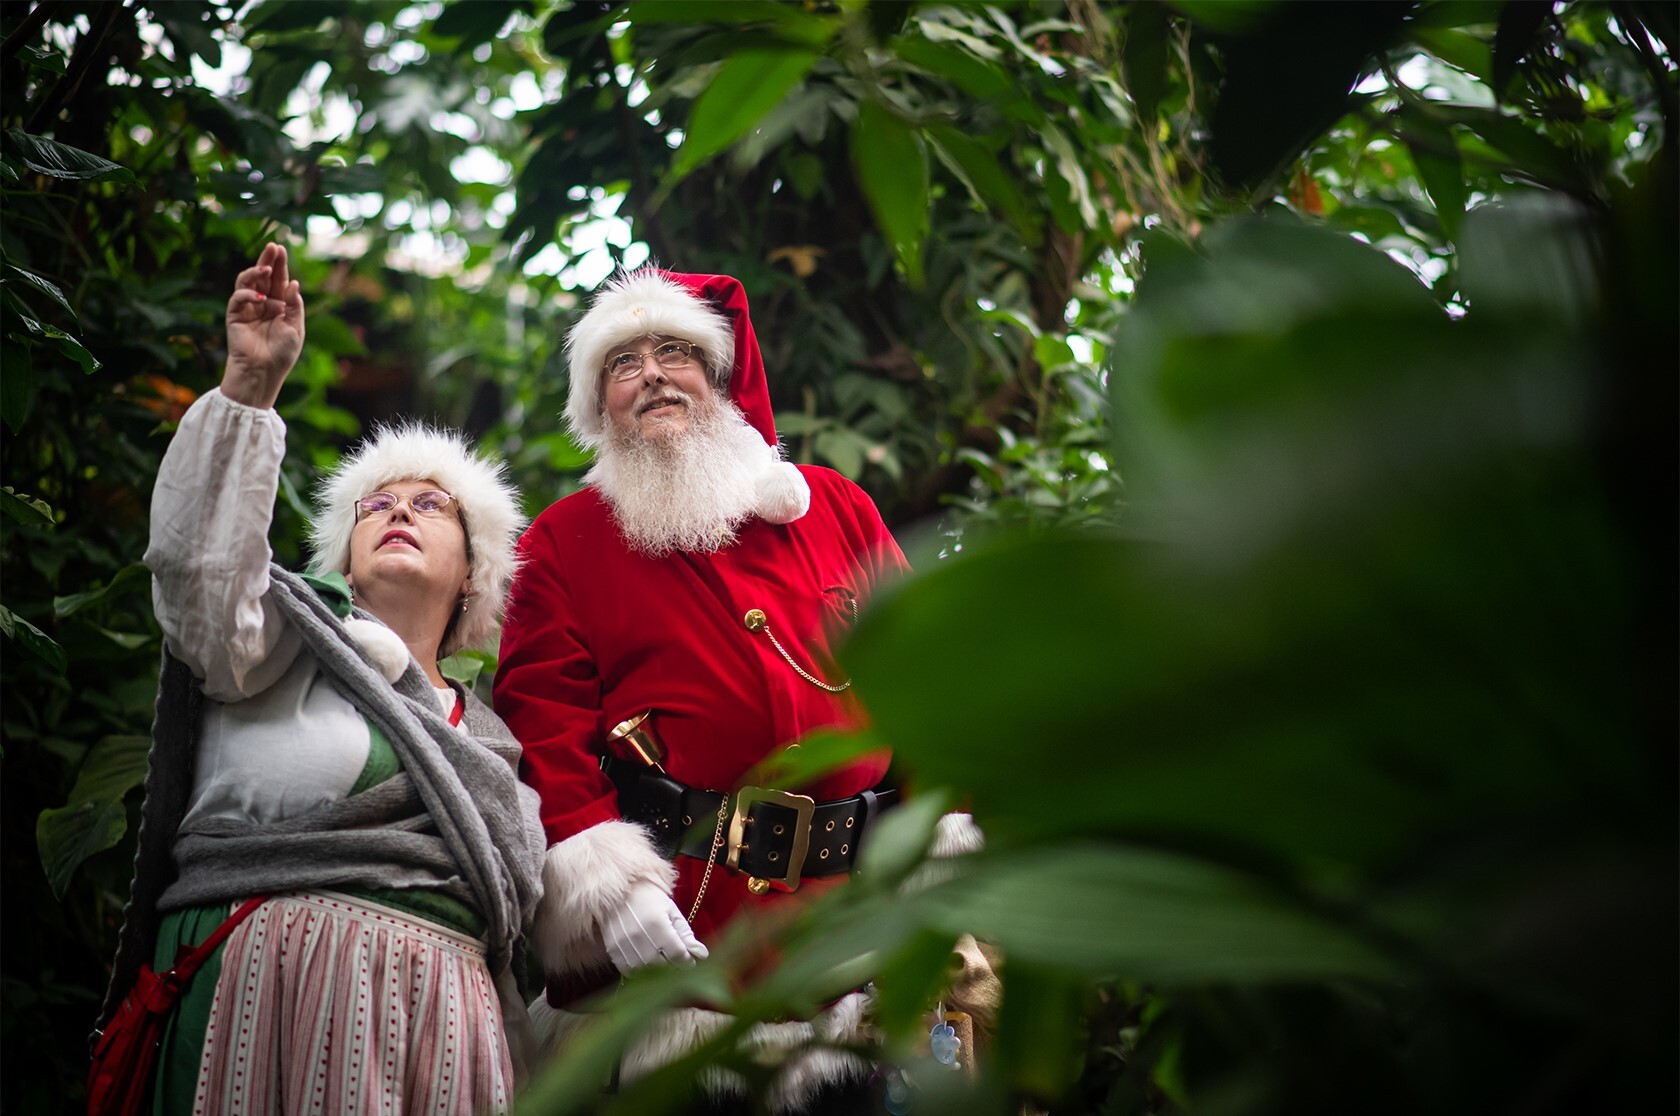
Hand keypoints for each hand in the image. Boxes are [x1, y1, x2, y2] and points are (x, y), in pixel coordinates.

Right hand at [221, 242, 304, 408]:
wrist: (264, 372)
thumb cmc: (282, 354)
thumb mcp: (296, 328)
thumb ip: (294, 305)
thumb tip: (293, 282)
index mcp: (279, 306)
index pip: (278, 281)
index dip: (280, 265)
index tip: (281, 248)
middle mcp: (262, 304)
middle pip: (262, 276)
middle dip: (267, 260)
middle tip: (272, 247)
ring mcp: (247, 309)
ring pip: (247, 282)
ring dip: (255, 271)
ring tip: (266, 268)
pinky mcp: (234, 316)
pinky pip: (238, 298)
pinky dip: (247, 294)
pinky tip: (260, 298)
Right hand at [599, 880, 707, 972]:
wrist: (620, 890)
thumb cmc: (651, 899)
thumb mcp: (672, 912)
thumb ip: (686, 935)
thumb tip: (702, 955)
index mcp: (658, 924)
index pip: (677, 954)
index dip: (687, 961)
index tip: (691, 961)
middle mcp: (640, 936)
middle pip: (663, 965)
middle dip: (674, 965)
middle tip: (676, 959)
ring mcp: (624, 944)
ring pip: (646, 971)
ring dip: (657, 970)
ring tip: (662, 960)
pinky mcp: (613, 949)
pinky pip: (629, 971)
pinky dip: (639, 971)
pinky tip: (645, 961)